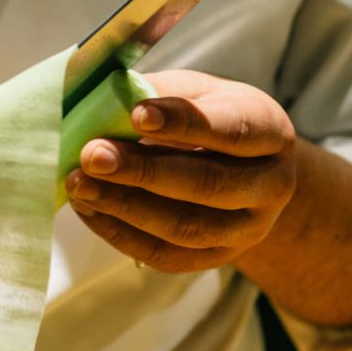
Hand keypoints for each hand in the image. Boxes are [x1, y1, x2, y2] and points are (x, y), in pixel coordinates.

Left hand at [64, 69, 296, 273]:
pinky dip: (121, 234)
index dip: (184, 123)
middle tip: (92, 155)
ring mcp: (248, 230)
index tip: (136, 114)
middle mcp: (271, 186)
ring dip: (125, 207)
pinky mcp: (217, 258)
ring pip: (185, 228)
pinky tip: (89, 209)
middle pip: (207, 184)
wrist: (247, 172)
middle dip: (143, 171)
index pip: (232, 129)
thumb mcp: (198, 92)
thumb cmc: (213, 117)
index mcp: (270, 132)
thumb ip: (160, 93)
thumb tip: (100, 100)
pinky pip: (166, 255)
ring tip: (80, 184)